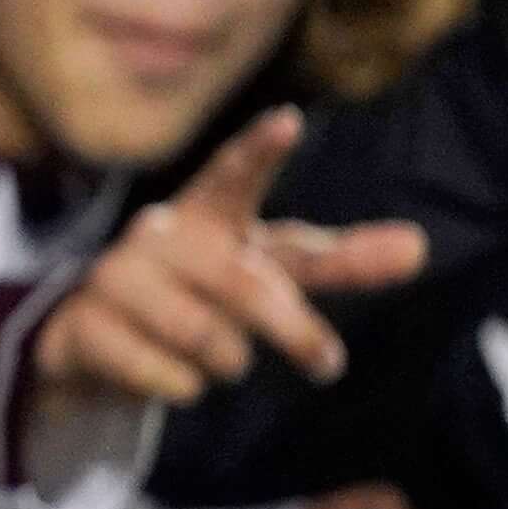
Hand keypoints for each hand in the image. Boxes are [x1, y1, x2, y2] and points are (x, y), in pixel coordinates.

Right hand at [28, 110, 424, 410]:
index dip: (261, 150)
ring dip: (228, 363)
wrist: (97, 340)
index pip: (236, 175)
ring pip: (210, 340)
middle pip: (249, 285)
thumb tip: (421, 244)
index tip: (290, 120)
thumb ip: (339, 261)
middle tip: (328, 365)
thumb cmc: (204, 294)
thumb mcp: (269, 272)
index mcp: (208, 213)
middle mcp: (159, 234)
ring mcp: (116, 277)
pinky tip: (165, 372)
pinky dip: (183, 388)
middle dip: (295, 331)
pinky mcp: (86, 326)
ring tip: (214, 357)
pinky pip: (168, 376)